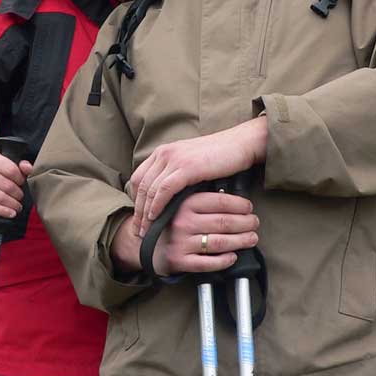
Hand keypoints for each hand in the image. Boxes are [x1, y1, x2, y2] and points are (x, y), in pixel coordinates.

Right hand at [0, 151, 35, 218]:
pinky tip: (11, 213)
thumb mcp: (9, 167)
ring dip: (12, 204)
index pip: (11, 170)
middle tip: (21, 197)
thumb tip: (28, 168)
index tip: (22, 183)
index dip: (20, 179)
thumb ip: (21, 167)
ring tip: (18, 206)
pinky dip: (3, 211)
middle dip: (17, 194)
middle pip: (6, 185)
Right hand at [110, 192, 258, 276]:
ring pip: (220, 242)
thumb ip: (199, 195)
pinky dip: (225, 260)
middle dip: (246, 223)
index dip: (240, 205)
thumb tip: (231, 189)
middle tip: (254, 223)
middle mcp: (183, 221)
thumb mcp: (180, 202)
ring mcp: (181, 242)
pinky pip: (209, 263)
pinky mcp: (180, 261)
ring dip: (241, 241)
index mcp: (184, 202)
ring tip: (251, 238)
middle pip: (224, 222)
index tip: (249, 207)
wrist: (144, 244)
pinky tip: (233, 256)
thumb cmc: (169, 221)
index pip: (220, 201)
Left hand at [128, 117, 267, 237]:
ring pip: (150, 189)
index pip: (138, 178)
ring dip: (145, 212)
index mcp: (163, 152)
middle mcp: (164, 153)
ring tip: (145, 230)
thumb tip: (167, 201)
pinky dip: (157, 205)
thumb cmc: (220, 157)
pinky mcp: (186, 167)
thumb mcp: (191, 165)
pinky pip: (164, 189)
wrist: (241, 144)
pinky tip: (156, 218)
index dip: (135, 200)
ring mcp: (174, 158)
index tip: (138, 218)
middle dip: (137, 210)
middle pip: (140, 185)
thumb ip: (176, 176)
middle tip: (137, 230)